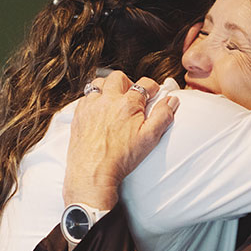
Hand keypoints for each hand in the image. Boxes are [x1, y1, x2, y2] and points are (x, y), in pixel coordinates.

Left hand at [64, 71, 177, 209]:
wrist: (92, 173)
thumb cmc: (120, 158)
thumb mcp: (149, 139)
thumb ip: (163, 116)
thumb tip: (171, 100)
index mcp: (127, 104)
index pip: (144, 84)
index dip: (152, 87)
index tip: (154, 93)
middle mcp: (107, 100)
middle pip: (118, 78)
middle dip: (128, 83)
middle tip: (133, 95)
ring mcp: (90, 106)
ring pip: (99, 83)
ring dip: (108, 87)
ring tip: (114, 99)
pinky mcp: (79, 115)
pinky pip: (86, 98)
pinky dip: (94, 99)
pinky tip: (99, 110)